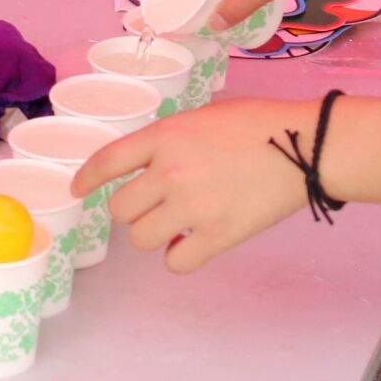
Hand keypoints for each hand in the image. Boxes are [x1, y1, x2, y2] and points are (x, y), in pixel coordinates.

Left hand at [75, 99, 315, 272]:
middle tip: (154, 206)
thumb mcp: (203, 117)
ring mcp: (191, 207)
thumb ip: (171, 141)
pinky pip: (176, 262)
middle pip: (120, 209)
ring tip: (176, 225)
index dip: (87, 178)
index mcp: (165, 137)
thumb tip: (154, 165)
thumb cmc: (258, 123)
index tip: (78, 189)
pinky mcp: (217, 236)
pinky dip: (180, 257)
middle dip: (132, 210)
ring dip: (154, 234)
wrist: (302, 146)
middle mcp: (169, 173)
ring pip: (140, 238)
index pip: (108, 161)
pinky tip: (193, 244)